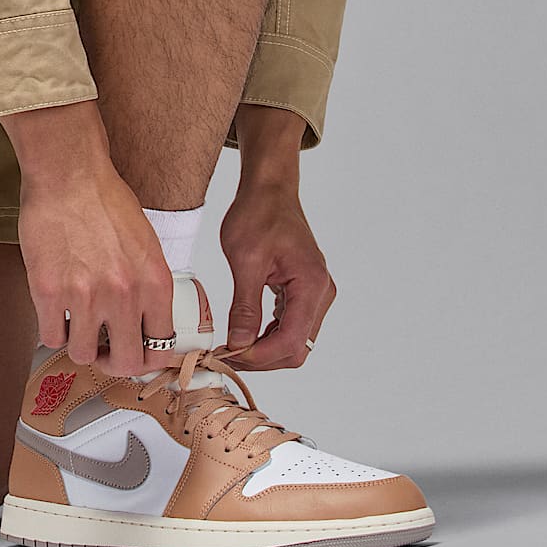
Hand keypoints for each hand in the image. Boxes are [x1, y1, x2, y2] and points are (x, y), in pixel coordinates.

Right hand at [14, 159, 178, 378]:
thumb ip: (147, 286)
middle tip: (103, 349)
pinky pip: (50, 336)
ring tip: (73, 320)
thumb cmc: (103, 198)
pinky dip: (51, 328)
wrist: (68, 173)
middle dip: (113, 362)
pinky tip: (54, 307)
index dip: (146, 357)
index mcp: (154, 283)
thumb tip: (143, 320)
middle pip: (126, 364)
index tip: (133, 352)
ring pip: (82, 354)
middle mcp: (124, 295)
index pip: (161, 348)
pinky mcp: (48, 291)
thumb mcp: (145, 244)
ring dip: (77, 342)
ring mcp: (85, 296)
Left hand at [218, 180, 334, 371]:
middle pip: (297, 348)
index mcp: (311, 285)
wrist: (269, 189)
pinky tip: (245, 333)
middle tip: (226, 354)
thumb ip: (245, 306)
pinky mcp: (305, 291)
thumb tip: (239, 343)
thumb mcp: (245, 259)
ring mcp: (315, 293)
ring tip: (231, 346)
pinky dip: (269, 335)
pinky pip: (292, 325)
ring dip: (264, 349)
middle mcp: (320, 293)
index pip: (291, 341)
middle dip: (261, 357)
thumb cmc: (259, 212)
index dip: (259, 356)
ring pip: (295, 341)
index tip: (229, 356)